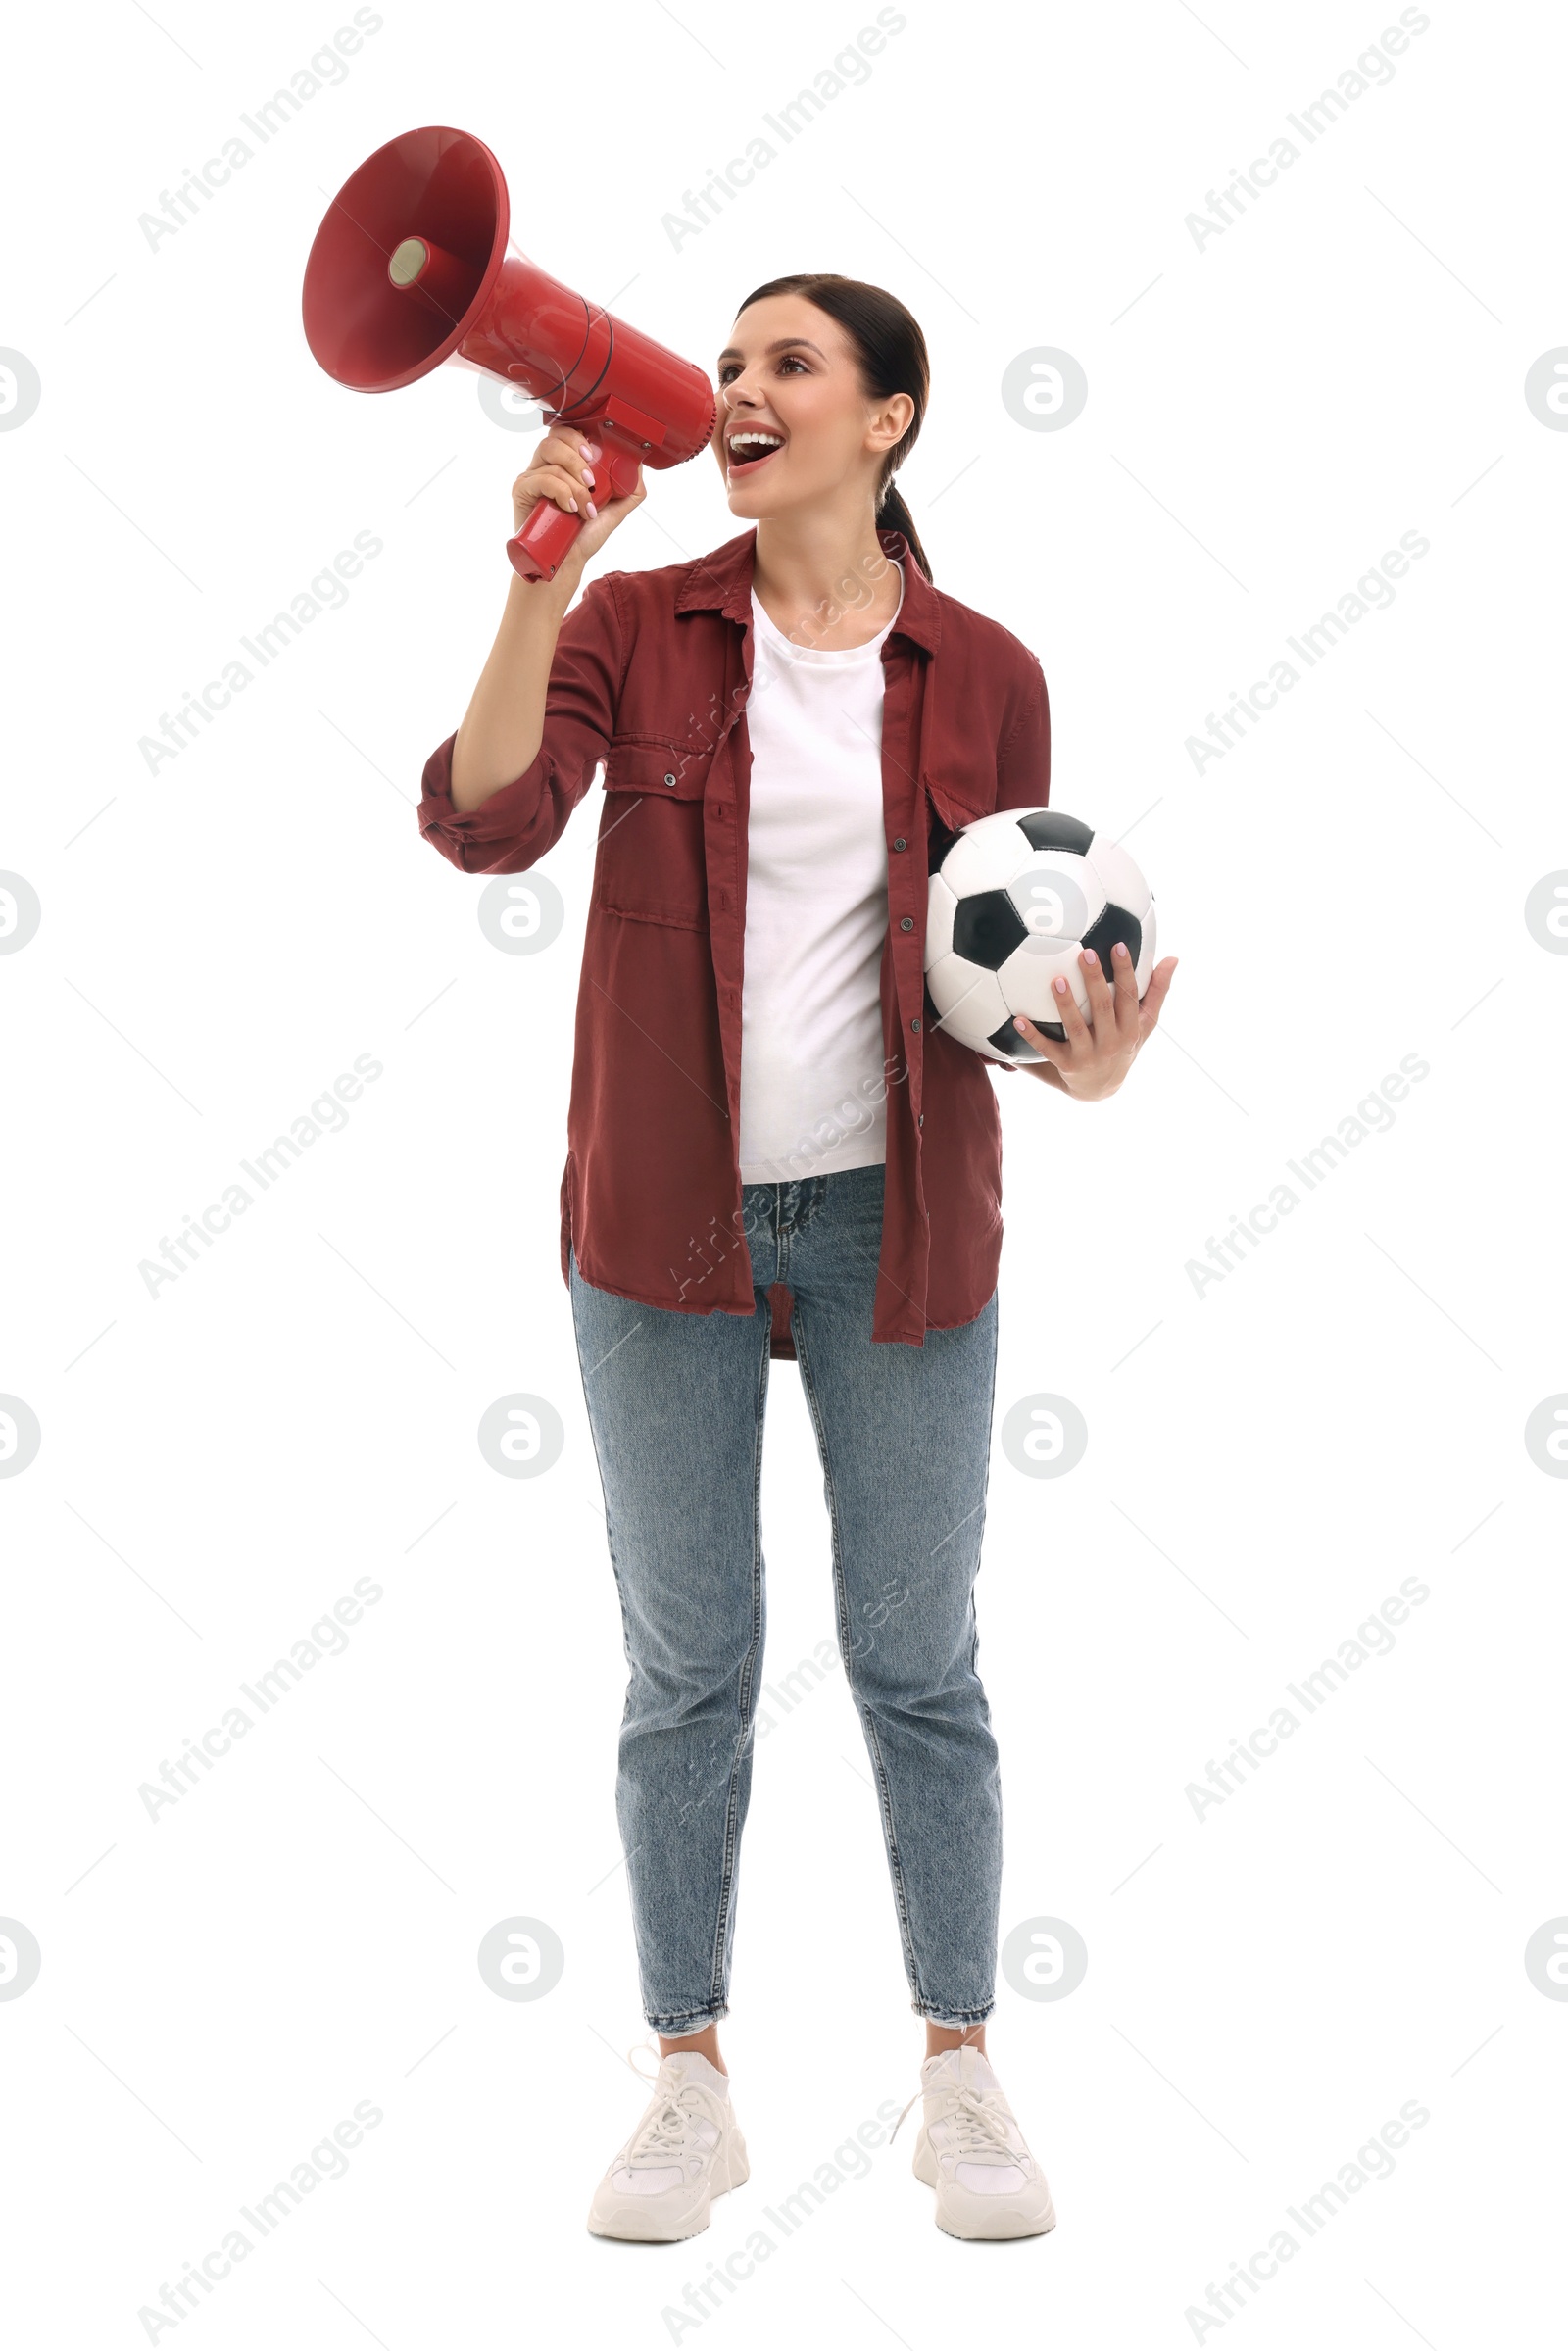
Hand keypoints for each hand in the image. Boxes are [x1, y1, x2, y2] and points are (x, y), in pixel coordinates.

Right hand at [511, 426, 645, 572]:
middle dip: (578, 455)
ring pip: (550, 455)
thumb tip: (638, 463)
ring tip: (584, 504)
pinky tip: (570, 507)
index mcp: (564, 464)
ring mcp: (532, 476)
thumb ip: (629, 488)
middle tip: (592, 480)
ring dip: (573, 479)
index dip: (580, 436)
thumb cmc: (584, 535)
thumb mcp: (614, 509)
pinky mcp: (521, 490)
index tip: (595, 453)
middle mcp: (545, 466)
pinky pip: (540, 478)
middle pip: (556, 438)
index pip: (566, 433)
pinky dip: (561, 491)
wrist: (568, 562)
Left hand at [1014, 943, 1177, 1099]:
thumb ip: (1156, 992)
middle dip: (1094, 981)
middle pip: (1103, 1008)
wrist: (1101, 1090)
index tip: (1118, 946)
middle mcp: (1111, 1042)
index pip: (1130, 996)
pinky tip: (1018, 1020)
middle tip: (1085, 953)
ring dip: (1065, 1004)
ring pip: (1075, 1027)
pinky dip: (1032, 1035)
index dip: (1125, 972)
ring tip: (1056, 981)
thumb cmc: (1124, 1046)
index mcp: (1130, 1029)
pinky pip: (1047, 1049)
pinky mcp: (1066, 1066)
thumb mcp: (1145, 1025)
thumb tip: (1172, 959)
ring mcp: (1088, 1055)